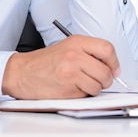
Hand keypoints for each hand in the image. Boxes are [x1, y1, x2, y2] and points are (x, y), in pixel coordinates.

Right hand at [2, 35, 120, 99]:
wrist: (22, 72)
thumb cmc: (44, 62)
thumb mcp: (66, 47)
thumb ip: (88, 53)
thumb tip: (111, 66)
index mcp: (75, 42)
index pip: (107, 49)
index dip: (114, 62)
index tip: (113, 69)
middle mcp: (74, 55)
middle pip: (106, 71)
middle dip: (105, 80)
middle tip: (97, 80)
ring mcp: (71, 72)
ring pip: (98, 86)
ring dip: (93, 89)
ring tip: (80, 83)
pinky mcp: (67, 88)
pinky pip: (86, 95)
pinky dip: (82, 95)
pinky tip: (71, 88)